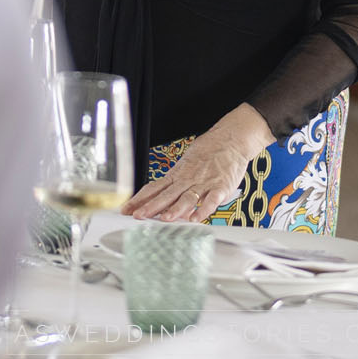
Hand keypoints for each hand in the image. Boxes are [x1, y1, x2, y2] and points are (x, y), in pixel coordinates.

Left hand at [124, 105, 272, 222]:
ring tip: (164, 219)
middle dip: (151, 206)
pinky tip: (196, 219)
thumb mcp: (187, 166)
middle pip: (166, 194)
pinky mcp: (220, 187)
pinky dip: (204, 209)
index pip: (154, 188)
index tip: (126, 209)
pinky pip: (211, 200)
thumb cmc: (209, 152)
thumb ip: (177, 186)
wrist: (231, 139)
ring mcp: (204, 183)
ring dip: (175, 209)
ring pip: (187, 198)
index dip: (139, 199)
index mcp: (178, 175)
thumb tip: (166, 203)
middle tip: (138, 216)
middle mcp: (188, 179)